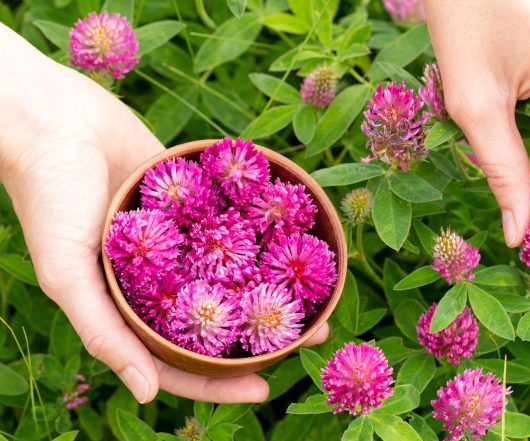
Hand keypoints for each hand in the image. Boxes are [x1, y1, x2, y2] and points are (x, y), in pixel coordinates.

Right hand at [0, 24, 328, 402]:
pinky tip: (297, 239)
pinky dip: (261, 234)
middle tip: (311, 338)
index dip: (218, 380)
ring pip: (232, 271)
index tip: (263, 389)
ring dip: (271, 285)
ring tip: (316, 295)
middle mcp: (158, 277)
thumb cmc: (51, 198)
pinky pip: (233, 222)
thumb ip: (104, 332)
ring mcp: (179, 238)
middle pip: (216, 318)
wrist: (57, 120)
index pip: (177, 358)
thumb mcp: (68, 273)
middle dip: (260, 335)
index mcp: (128, 304)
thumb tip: (147, 395)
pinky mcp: (192, 199)